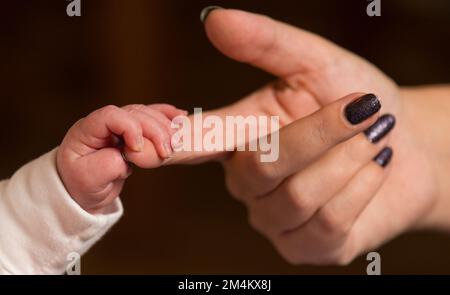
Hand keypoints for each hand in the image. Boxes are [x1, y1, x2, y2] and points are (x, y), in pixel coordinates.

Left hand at [57, 104, 185, 213]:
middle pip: (135, 113)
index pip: (112, 115)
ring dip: (164, 126)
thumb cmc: (81, 184)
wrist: (82, 191)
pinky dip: (167, 116)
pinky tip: (181, 117)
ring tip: (176, 145)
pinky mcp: (133, 131)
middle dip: (154, 130)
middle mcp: (105, 122)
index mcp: (88, 130)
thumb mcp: (88, 180)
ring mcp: (120, 124)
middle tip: (167, 152)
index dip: (130, 128)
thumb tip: (128, 155)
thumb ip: (107, 165)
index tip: (137, 150)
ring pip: (147, 114)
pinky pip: (151, 117)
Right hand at [172, 8, 439, 263]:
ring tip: (372, 137)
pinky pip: (328, 222)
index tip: (141, 148)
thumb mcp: (315, 63)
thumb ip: (267, 44)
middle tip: (362, 108)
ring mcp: (274, 218)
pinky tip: (374, 169)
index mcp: (239, 135)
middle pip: (262, 166)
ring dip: (348, 159)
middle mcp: (247, 181)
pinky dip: (363, 186)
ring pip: (299, 197)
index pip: (195, 142)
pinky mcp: (307, 246)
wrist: (406, 144)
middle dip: (319, 133)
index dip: (169, 145)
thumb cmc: (355, 101)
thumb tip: (215, 20)